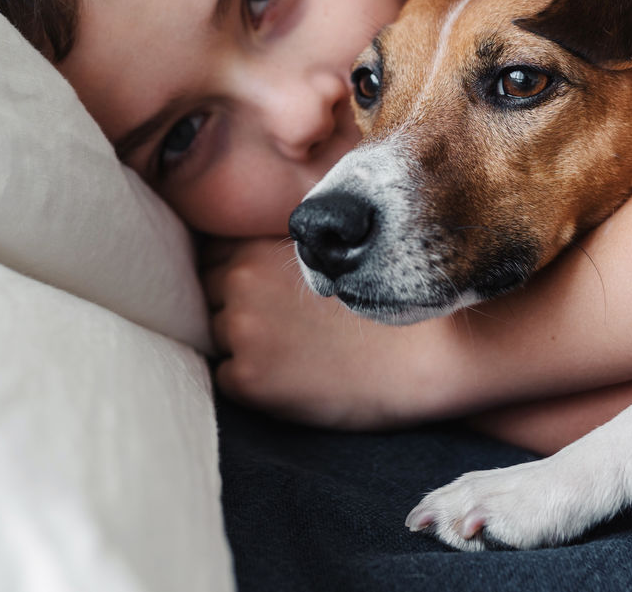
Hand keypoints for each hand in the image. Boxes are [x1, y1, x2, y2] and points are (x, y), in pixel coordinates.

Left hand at [200, 236, 454, 428]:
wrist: (424, 352)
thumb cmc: (385, 301)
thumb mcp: (327, 255)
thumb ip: (282, 251)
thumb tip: (242, 255)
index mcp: (257, 250)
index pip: (212, 257)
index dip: (234, 274)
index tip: (260, 290)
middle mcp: (240, 284)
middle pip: (207, 294)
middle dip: (231, 306)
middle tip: (277, 324)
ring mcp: (241, 332)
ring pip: (216, 335)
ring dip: (240, 344)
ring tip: (290, 351)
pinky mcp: (249, 379)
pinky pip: (227, 379)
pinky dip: (250, 381)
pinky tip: (292, 377)